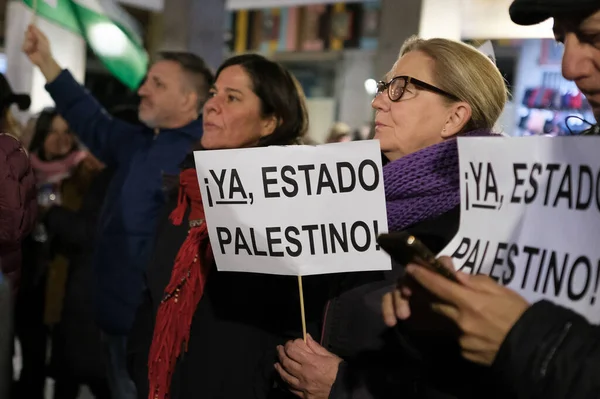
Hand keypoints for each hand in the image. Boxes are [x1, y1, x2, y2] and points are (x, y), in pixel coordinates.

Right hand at [22, 24, 60, 81]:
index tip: (29, 28)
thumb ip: (36, 32)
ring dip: (28, 44)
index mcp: (39, 36)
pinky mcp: (26, 50)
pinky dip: (26, 48)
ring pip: (24, 40)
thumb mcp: (42, 39)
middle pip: (27, 34)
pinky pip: (23, 46)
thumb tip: (31, 24)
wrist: (43, 60)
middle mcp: (33, 39)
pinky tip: (30, 51)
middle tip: (32, 41)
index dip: (30, 29)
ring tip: (32, 48)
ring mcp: (29, 44)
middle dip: (28, 36)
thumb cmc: (45, 49)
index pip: (32, 29)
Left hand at [275, 334, 342, 398]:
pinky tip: (284, 378)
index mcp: (311, 362)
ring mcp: (303, 386)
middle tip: (279, 349)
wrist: (344, 390)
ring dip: (279, 368)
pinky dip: (285, 382)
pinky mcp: (304, 396)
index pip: (292, 350)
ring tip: (277, 364)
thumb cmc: (338, 371)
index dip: (288, 345)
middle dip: (281, 354)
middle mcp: (304, 374)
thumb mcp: (329, 356)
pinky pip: (291, 389)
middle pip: (286, 362)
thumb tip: (306, 337)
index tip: (288, 343)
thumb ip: (315, 347)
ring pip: (285, 376)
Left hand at [394, 257, 529, 364]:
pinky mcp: (465, 353)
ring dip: (452, 315)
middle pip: (436, 304)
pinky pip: (458, 338)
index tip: (411, 268)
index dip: (422, 276)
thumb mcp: (501, 290)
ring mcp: (461, 339)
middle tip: (442, 290)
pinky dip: (464, 332)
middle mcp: (460, 320)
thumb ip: (475, 282)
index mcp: (469, 301)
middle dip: (435, 296)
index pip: (438, 285)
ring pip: (447, 322)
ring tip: (475, 315)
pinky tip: (481, 332)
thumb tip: (455, 276)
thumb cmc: (520, 314)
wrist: (535, 348)